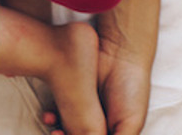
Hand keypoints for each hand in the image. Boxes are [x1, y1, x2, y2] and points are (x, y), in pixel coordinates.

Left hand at [42, 12, 152, 134]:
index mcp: (114, 131)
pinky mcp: (70, 94)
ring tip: (54, 130)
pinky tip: (50, 115)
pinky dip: (53, 116)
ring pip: (66, 128)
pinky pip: (59, 109)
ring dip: (57, 132)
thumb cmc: (131, 89)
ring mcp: (83, 108)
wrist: (120, 55)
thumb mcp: (130, 124)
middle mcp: (98, 122)